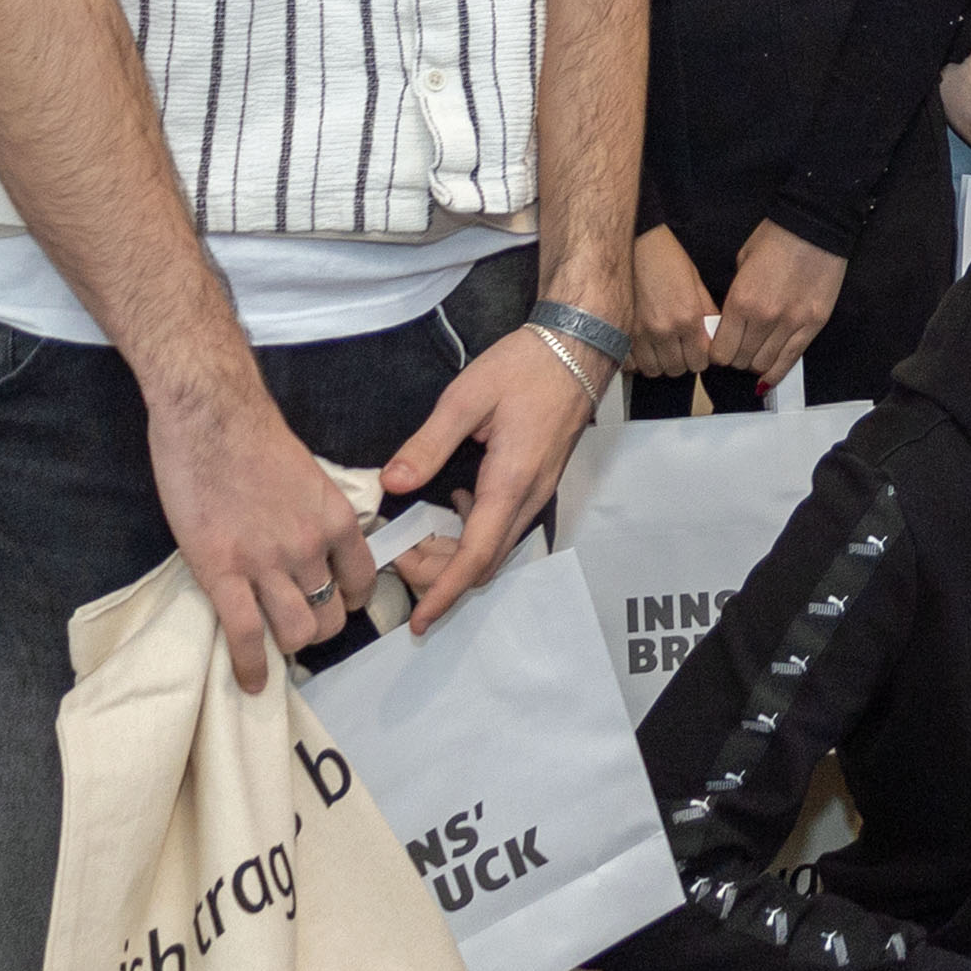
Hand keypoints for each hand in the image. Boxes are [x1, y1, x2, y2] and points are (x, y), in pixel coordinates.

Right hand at [139, 367, 374, 695]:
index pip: (361, 582)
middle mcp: (310, 547)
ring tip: (274, 647)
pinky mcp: (221, 572)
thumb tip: (316, 544)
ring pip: (296, 633)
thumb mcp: (309, 475)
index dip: (348, 600)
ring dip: (287, 646)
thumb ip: (316, 516)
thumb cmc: (254, 437)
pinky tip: (251, 681)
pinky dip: (251, 667)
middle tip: (299, 626)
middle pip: (331, 617)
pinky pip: (246, 636)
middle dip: (319, 628)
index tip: (334, 603)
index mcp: (336, 520)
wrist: (210, 416)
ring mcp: (267, 562)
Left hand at [375, 324, 598, 633]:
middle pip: (484, 563)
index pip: (475, 557)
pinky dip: (471, 535)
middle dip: (439, 575)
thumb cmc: (525, 367)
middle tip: (399, 554)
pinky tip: (451, 504)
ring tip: (417, 537)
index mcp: (510, 483)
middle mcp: (529, 499)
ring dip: (455, 556)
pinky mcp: (537, 485)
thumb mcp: (467, 396)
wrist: (578, 349)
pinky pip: (502, 529)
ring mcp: (538, 494)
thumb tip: (392, 484)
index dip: (445, 592)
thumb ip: (428, 444)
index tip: (420, 621)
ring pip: (495, 550)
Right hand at [626, 225, 722, 379]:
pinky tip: (642, 347)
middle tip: (679, 348)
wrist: (635, 244)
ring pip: (653, 370)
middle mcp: (663, 330)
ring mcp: (639, 333)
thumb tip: (712, 335)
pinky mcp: (621, 332)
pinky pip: (629, 364)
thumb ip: (706, 313)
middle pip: (676, 370)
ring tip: (661, 348)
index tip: (697, 352)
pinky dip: (636, 361)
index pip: (699, 362)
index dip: (700, 358)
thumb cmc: (665, 257)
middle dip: (680, 362)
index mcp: (687, 318)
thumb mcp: (696, 282)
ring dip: (659, 363)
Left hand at [711, 220, 847, 382]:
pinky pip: (791, 360)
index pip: (721, 351)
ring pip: (765, 364)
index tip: (720, 348)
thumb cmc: (777, 237)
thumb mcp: (742, 262)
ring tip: (756, 354)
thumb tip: (730, 322)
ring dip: (756, 363)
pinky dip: (777, 372)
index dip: (718, 353)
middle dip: (736, 358)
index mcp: (741, 301)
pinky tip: (770, 376)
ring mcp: (791, 323)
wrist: (815, 225)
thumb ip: (735, 296)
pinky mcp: (813, 324)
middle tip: (738, 349)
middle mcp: (764, 318)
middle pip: (741, 361)